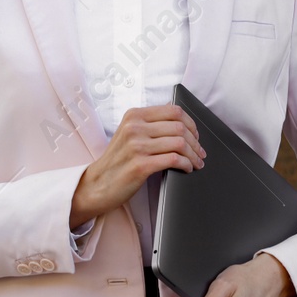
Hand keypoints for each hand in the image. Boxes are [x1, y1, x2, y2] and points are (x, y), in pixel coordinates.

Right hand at [69, 104, 205, 228]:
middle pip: (180, 127)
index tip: (195, 135)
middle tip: (200, 153)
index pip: (174, 111)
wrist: (97, 184)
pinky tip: (186, 169)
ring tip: (196, 162)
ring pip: (180, 143)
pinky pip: (174, 160)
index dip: (191, 123)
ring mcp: (137, 146)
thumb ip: (149, 124)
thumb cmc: (117, 161)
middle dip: (196, 142)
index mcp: (134, 115)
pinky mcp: (140, 165)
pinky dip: (186, 164)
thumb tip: (179, 120)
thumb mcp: (129, 133)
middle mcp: (135, 128)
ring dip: (193, 155)